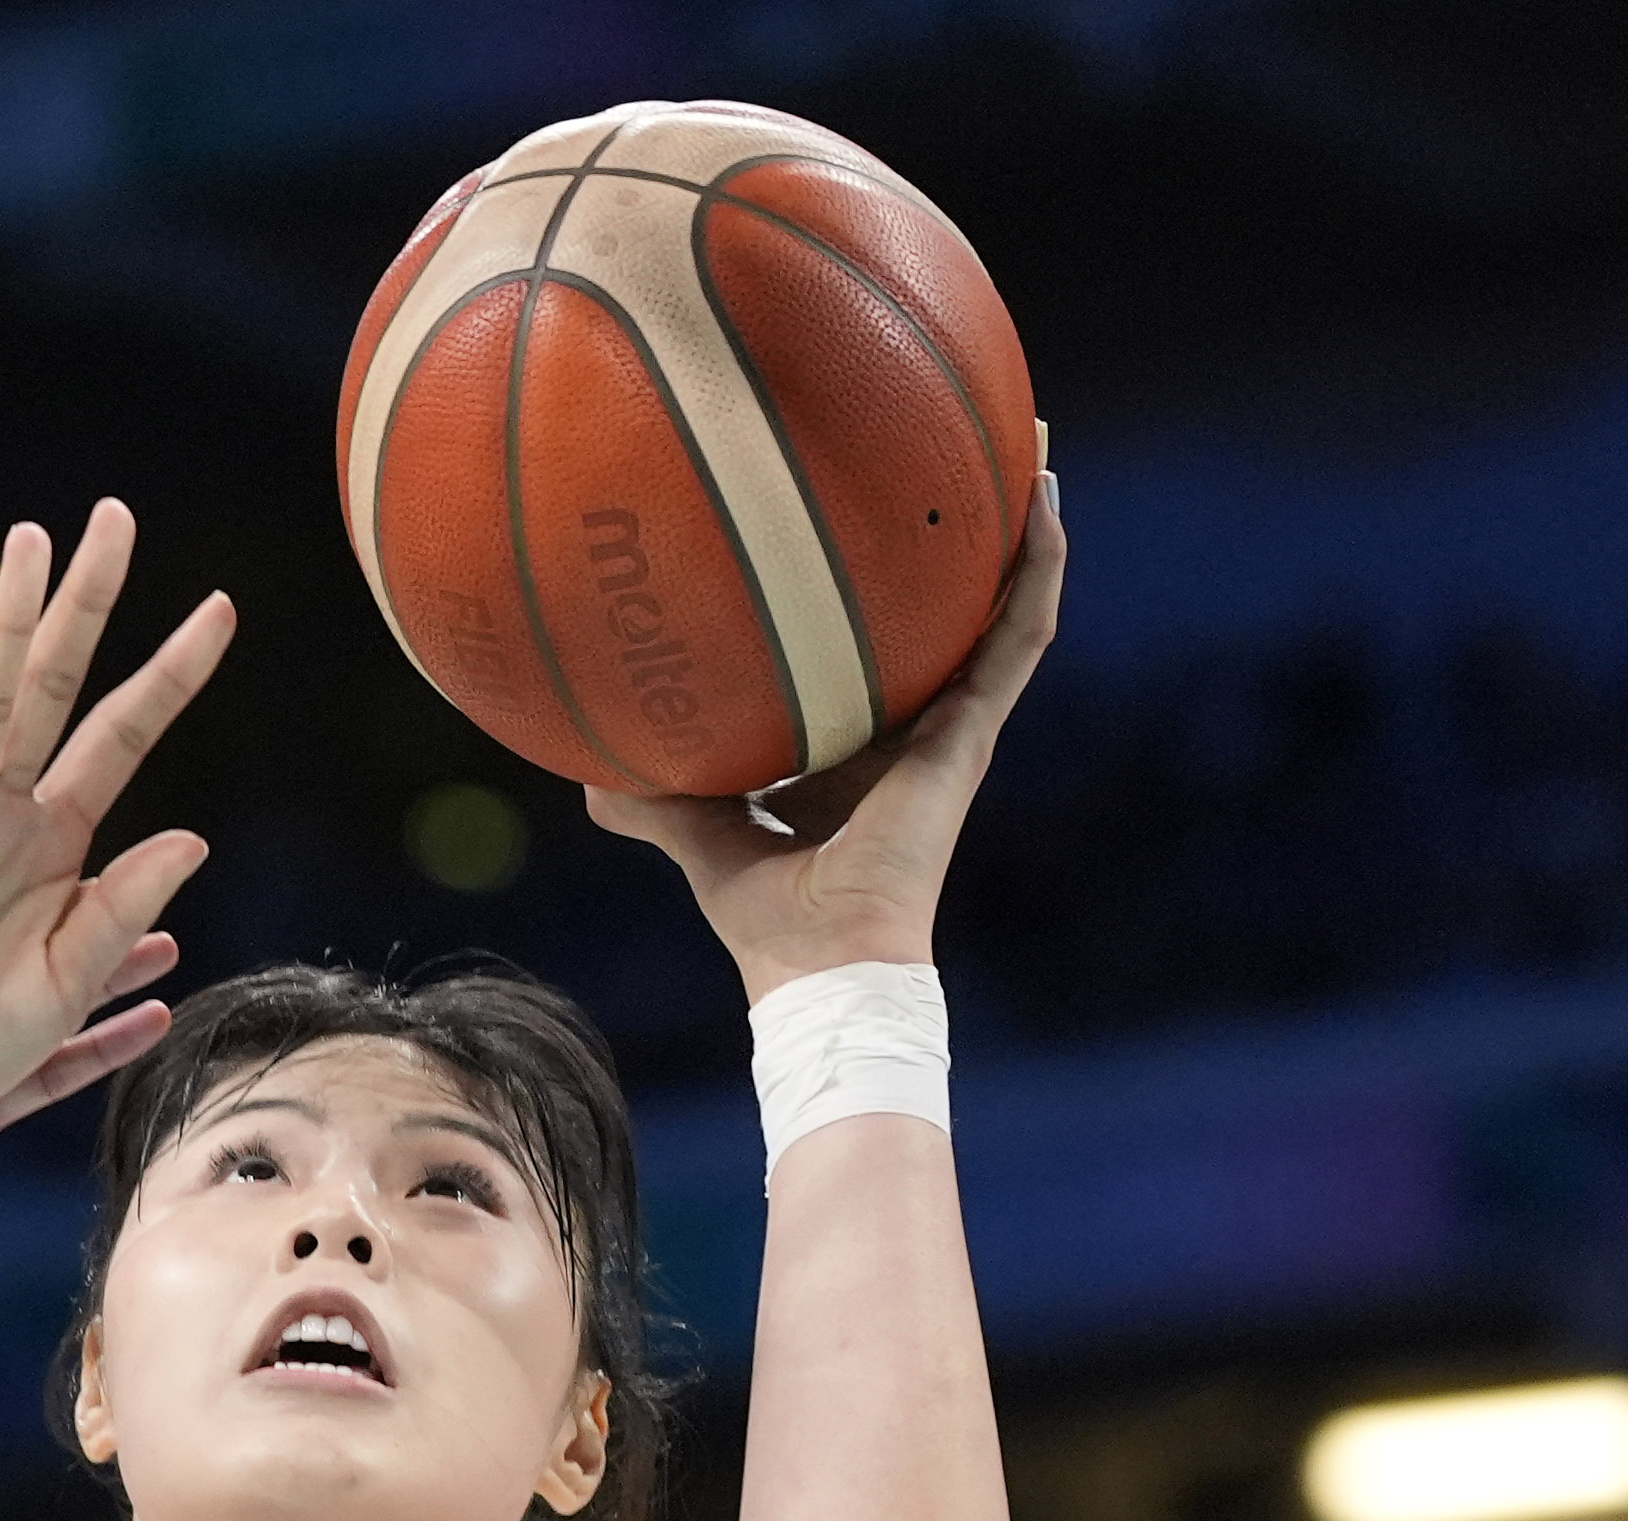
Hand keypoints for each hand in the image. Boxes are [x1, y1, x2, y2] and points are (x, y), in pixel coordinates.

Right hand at [0, 500, 233, 1169]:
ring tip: (28, 549)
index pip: (122, 735)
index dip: (171, 673)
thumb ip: (123, 912)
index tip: (222, 607)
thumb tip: (190, 839)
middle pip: (52, 691)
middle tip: (115, 516)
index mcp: (55, 844)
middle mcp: (1, 821)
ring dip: (4, 634)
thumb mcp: (68, 988)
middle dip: (84, 605)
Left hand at [592, 467, 1064, 998]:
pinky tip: (1042, 503)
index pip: (883, 656)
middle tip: (969, 455)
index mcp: (864, 748)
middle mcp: (918, 729)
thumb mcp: (700, 835)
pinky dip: (1038, 571)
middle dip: (963, 541)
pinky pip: (1019, 637)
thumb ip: (654, 800)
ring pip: (1005, 611)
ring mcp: (954, 729)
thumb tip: (585, 771)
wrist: (823, 966)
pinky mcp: (972, 736)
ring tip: (1028, 447)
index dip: (886, 598)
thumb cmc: (770, 920)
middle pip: (952, 616)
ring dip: (1022, 534)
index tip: (877, 526)